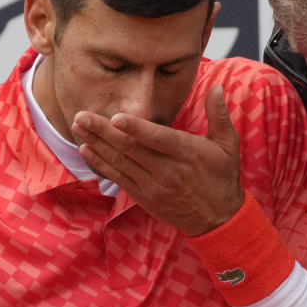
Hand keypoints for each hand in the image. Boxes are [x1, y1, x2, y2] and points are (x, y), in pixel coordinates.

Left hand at [71, 85, 243, 235]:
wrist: (218, 218)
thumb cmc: (223, 177)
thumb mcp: (228, 145)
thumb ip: (219, 115)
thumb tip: (216, 88)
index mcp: (187, 153)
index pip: (158, 139)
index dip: (136, 128)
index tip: (116, 117)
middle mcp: (167, 170)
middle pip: (130, 148)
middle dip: (103, 131)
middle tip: (81, 115)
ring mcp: (153, 185)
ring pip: (120, 162)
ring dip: (97, 144)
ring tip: (78, 127)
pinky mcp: (144, 196)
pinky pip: (118, 178)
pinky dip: (101, 164)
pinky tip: (86, 150)